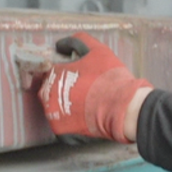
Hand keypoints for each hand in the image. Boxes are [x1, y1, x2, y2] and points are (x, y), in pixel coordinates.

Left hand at [38, 33, 153, 143]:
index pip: (52, 71)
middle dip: (65, 89)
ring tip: (86, 104)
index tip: (80, 76)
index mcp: (54, 74)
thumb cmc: (111, 79)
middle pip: (51, 90)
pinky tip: (85, 116)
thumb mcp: (98, 51)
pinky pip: (61, 124)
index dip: (67, 72)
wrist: (123, 108)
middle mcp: (47, 94)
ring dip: (66, 105)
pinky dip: (71, 121)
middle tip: (85, 90)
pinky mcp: (60, 130)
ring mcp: (52, 114)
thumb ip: (78, 41)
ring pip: (55, 107)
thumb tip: (62, 45)